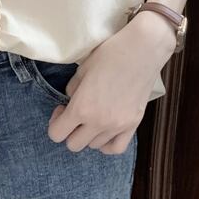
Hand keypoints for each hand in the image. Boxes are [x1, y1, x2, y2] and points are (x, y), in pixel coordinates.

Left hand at [46, 11, 176, 153]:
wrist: (143, 49)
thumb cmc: (110, 54)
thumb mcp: (82, 70)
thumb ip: (72, 90)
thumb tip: (71, 102)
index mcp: (82, 108)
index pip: (57, 134)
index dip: (55, 122)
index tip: (62, 108)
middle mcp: (99, 122)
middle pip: (74, 145)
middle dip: (69, 131)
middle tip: (75, 112)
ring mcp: (118, 126)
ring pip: (94, 146)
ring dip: (88, 134)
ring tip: (93, 115)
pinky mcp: (134, 125)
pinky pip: (116, 148)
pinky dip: (107, 143)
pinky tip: (105, 130)